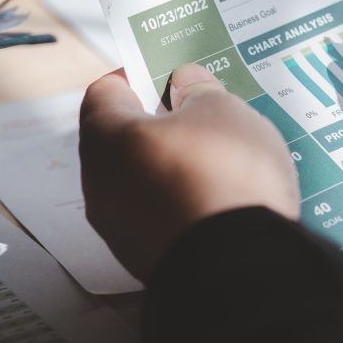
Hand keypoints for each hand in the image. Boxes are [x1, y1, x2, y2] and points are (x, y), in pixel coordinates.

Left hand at [79, 63, 299, 280]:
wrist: (240, 269)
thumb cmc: (223, 176)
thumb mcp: (223, 111)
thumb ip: (199, 90)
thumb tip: (184, 83)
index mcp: (107, 139)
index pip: (106, 92)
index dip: (138, 76)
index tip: (169, 73)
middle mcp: (102, 186)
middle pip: (125, 141)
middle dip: (163, 125)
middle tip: (205, 114)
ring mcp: (123, 231)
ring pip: (146, 184)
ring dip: (178, 169)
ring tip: (226, 161)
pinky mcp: (150, 261)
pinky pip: (165, 219)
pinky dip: (189, 205)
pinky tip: (225, 200)